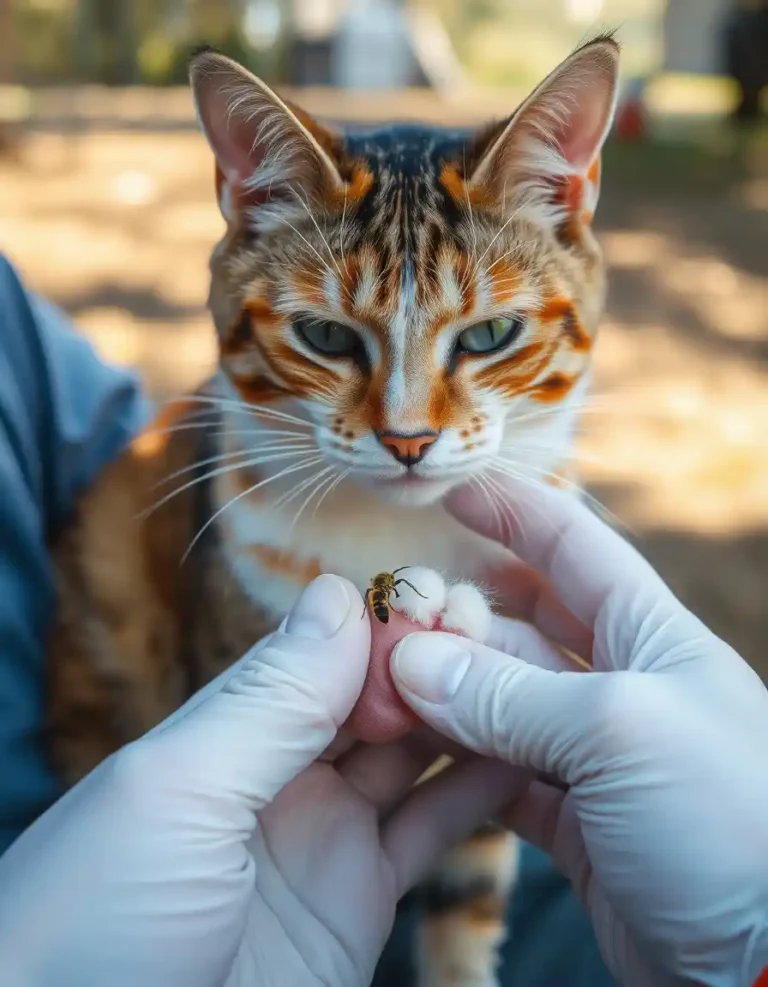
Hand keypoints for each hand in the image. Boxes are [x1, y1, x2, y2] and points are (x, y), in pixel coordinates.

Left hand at [0, 575, 514, 986]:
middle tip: (501, 630)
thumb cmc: (95, 924)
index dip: (383, 621)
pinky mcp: (358, 903)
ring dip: (465, 716)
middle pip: (371, 698)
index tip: (446, 591)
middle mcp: (277, 777)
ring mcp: (322, 838)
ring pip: (412, 758)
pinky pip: (429, 834)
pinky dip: (479, 795)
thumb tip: (336, 595)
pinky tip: (525, 757)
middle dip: (433, 659)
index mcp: (225, 735)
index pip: (319, 653)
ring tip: (528, 678)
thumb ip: (267, 699)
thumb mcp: (178, 792)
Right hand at [391, 480, 767, 986]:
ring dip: (447, 690)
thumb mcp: (617, 733)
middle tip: (396, 610)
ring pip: (502, 702)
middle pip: (525, 625)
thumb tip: (412, 663)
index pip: (574, 547)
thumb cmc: (727, 820)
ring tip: (387, 681)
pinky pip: (500, 774)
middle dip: (462, 612)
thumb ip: (508, 696)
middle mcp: (623, 686)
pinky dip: (456, 761)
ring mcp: (597, 756)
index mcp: (652, 637)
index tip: (453, 490)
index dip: (514, 510)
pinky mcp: (577, 822)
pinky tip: (416, 749)